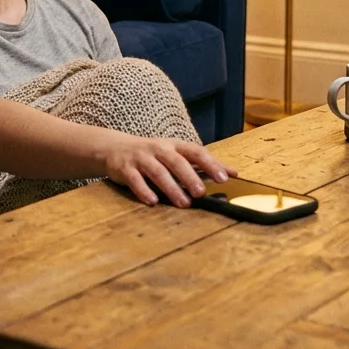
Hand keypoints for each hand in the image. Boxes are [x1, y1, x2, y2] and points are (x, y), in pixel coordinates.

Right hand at [100, 135, 237, 207]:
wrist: (114, 148)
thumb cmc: (153, 154)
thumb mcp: (176, 154)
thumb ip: (203, 164)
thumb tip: (234, 173)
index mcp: (174, 145)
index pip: (195, 152)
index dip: (210, 164)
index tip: (225, 178)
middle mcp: (159, 149)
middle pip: (176, 162)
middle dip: (190, 177)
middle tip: (201, 193)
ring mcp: (141, 158)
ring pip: (157, 172)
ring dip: (171, 188)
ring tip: (183, 203)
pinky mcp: (125, 168)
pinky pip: (135, 179)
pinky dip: (144, 190)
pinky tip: (152, 201)